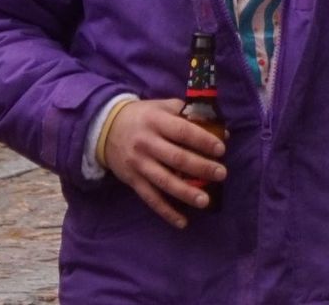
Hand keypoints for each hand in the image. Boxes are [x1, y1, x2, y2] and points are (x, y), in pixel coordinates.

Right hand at [101, 99, 226, 228]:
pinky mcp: (133, 180)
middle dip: (201, 167)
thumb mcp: (162, 107)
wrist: (106, 129)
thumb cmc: (144, 116)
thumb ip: (189, 115)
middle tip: (221, 174)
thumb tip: (222, 131)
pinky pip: (151, 198)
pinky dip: (166, 212)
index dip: (203, 140)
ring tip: (205, 201)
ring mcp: (139, 164)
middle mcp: (147, 143)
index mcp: (156, 121)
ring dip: (186, 193)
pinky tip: (183, 222)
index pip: (183, 131)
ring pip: (165, 181)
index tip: (221, 149)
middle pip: (176, 158)